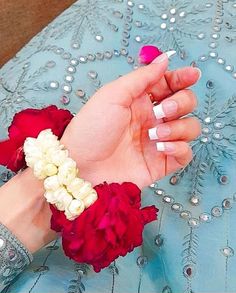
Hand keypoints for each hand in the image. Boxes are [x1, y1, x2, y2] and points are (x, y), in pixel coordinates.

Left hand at [61, 53, 200, 188]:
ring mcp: (158, 140)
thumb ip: (142, 77)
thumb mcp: (113, 94)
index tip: (192, 75)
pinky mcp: (160, 162)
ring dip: (179, 127)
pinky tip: (161, 147)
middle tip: (163, 111)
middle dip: (181, 103)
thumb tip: (165, 59)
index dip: (183, 78)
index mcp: (141, 100)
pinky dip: (179, 148)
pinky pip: (185, 153)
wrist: (82, 165)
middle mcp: (152, 119)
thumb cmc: (91, 128)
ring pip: (190, 127)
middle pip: (186, 103)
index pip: (170, 84)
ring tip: (154, 135)